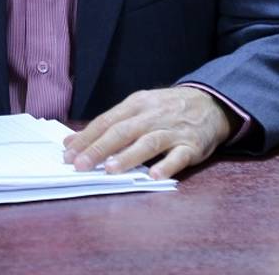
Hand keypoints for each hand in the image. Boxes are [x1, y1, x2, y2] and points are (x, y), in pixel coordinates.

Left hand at [62, 86, 233, 179]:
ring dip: (128, 156)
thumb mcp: (137, 108)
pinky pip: (178, 156)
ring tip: (110, 169)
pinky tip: (154, 176)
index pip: (106, 121)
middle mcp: (152, 116)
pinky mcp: (192, 145)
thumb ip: (107, 125)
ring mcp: (173, 131)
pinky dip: (166, 166)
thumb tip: (72, 142)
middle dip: (99, 149)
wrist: (210, 102)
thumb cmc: (166, 109)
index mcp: (136, 105)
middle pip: (122, 131)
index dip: (86, 138)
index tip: (68, 154)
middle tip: (80, 165)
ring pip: (148, 143)